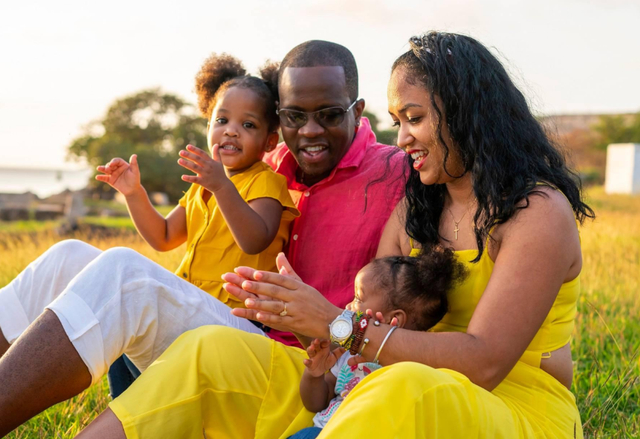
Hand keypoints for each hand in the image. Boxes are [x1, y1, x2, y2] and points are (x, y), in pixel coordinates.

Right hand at [95, 155, 140, 195]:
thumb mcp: (135, 171)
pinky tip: (97, 177)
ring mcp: (113, 174)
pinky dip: (101, 177)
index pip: (117, 161)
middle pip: (110, 165)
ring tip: (98, 168)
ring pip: (106, 170)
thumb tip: (134, 155)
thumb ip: (134, 164)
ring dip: (102, 168)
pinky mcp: (110, 180)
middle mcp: (117, 168)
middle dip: (108, 166)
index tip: (111, 164)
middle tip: (107, 169)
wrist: (132, 190)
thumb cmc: (135, 180)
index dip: (113, 162)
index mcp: (122, 165)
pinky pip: (104, 178)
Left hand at [178, 144, 228, 192]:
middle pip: (198, 159)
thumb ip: (216, 153)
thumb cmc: (220, 173)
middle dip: (189, 155)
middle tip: (180, 152)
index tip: (188, 146)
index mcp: (211, 162)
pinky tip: (182, 177)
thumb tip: (216, 144)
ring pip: (195, 168)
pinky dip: (189, 178)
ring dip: (187, 164)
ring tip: (179, 160)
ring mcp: (206, 174)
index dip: (195, 150)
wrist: (223, 186)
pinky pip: (195, 179)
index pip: (202, 154)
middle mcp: (208, 167)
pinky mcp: (204, 182)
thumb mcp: (219, 163)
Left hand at [222, 253, 341, 338]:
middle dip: (260, 287)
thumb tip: (279, 254)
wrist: (332, 321)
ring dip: (261, 303)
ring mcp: (297, 311)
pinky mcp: (297, 323)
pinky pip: (281, 320)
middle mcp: (298, 297)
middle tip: (244, 283)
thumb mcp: (304, 286)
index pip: (281, 279)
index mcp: (299, 287)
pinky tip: (258, 316)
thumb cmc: (316, 302)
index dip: (267, 276)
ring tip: (247, 300)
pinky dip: (269, 318)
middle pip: (276, 291)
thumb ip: (289, 271)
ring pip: (276, 306)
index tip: (254, 272)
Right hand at [304, 339, 344, 377]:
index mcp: (323, 348)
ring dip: (310, 349)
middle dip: (316, 342)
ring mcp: (313, 357)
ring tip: (312, 347)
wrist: (318, 371)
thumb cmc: (326, 361)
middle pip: (316, 345)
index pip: (324, 343)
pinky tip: (305, 361)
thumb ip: (339, 352)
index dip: (325, 341)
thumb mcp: (333, 357)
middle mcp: (317, 351)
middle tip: (317, 340)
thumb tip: (346, 347)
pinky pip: (308, 362)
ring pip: (310, 351)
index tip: (328, 341)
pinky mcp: (310, 364)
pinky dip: (306, 361)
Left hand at [346, 310, 396, 367]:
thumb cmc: (378, 356)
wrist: (390, 361)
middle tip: (368, 311)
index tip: (361, 315)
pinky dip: (394, 324)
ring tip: (378, 314)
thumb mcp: (368, 356)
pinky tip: (395, 320)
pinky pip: (394, 329)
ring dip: (381, 318)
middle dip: (371, 316)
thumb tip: (348, 363)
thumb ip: (359, 358)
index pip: (367, 327)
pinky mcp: (394, 336)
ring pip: (383, 324)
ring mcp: (386, 333)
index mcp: (372, 336)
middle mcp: (379, 333)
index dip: (364, 321)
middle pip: (374, 323)